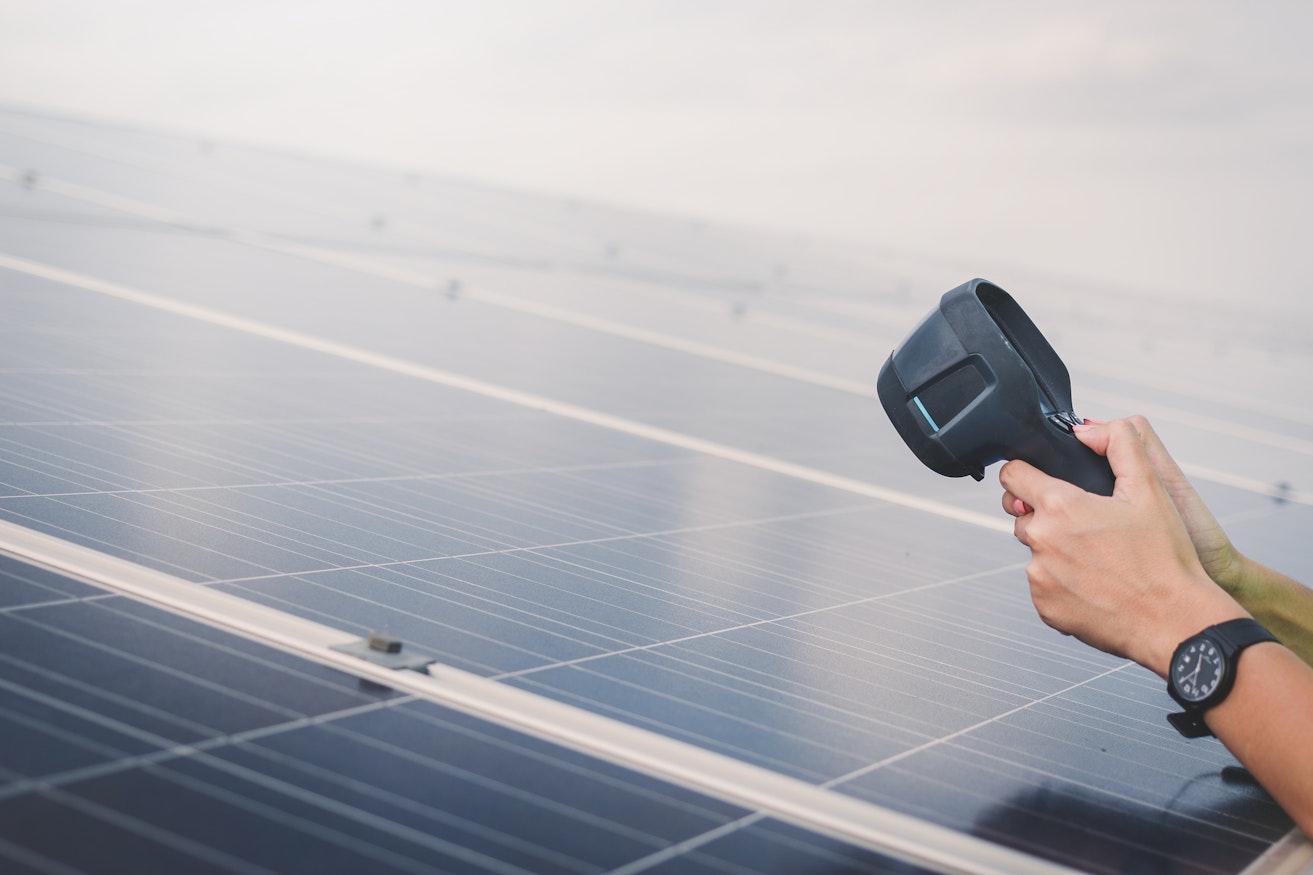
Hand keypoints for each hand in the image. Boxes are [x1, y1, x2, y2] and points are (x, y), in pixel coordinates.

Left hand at [999, 418, 1245, 676]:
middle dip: (1047, 513)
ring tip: (1098, 556)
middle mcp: (1041, 540)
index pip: (1013, 474)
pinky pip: (1043, 583)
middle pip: (1023, 513)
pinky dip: (1062, 580)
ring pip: (1035, 550)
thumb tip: (1086, 429)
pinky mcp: (1044, 607)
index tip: (1040, 478)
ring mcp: (1039, 576)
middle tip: (1087, 523)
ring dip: (1056, 548)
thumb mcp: (1150, 488)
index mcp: (1060, 507)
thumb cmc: (1166, 559)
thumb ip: (1120, 444)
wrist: (1175, 621)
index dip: (1027, 472)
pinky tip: (1095, 582)